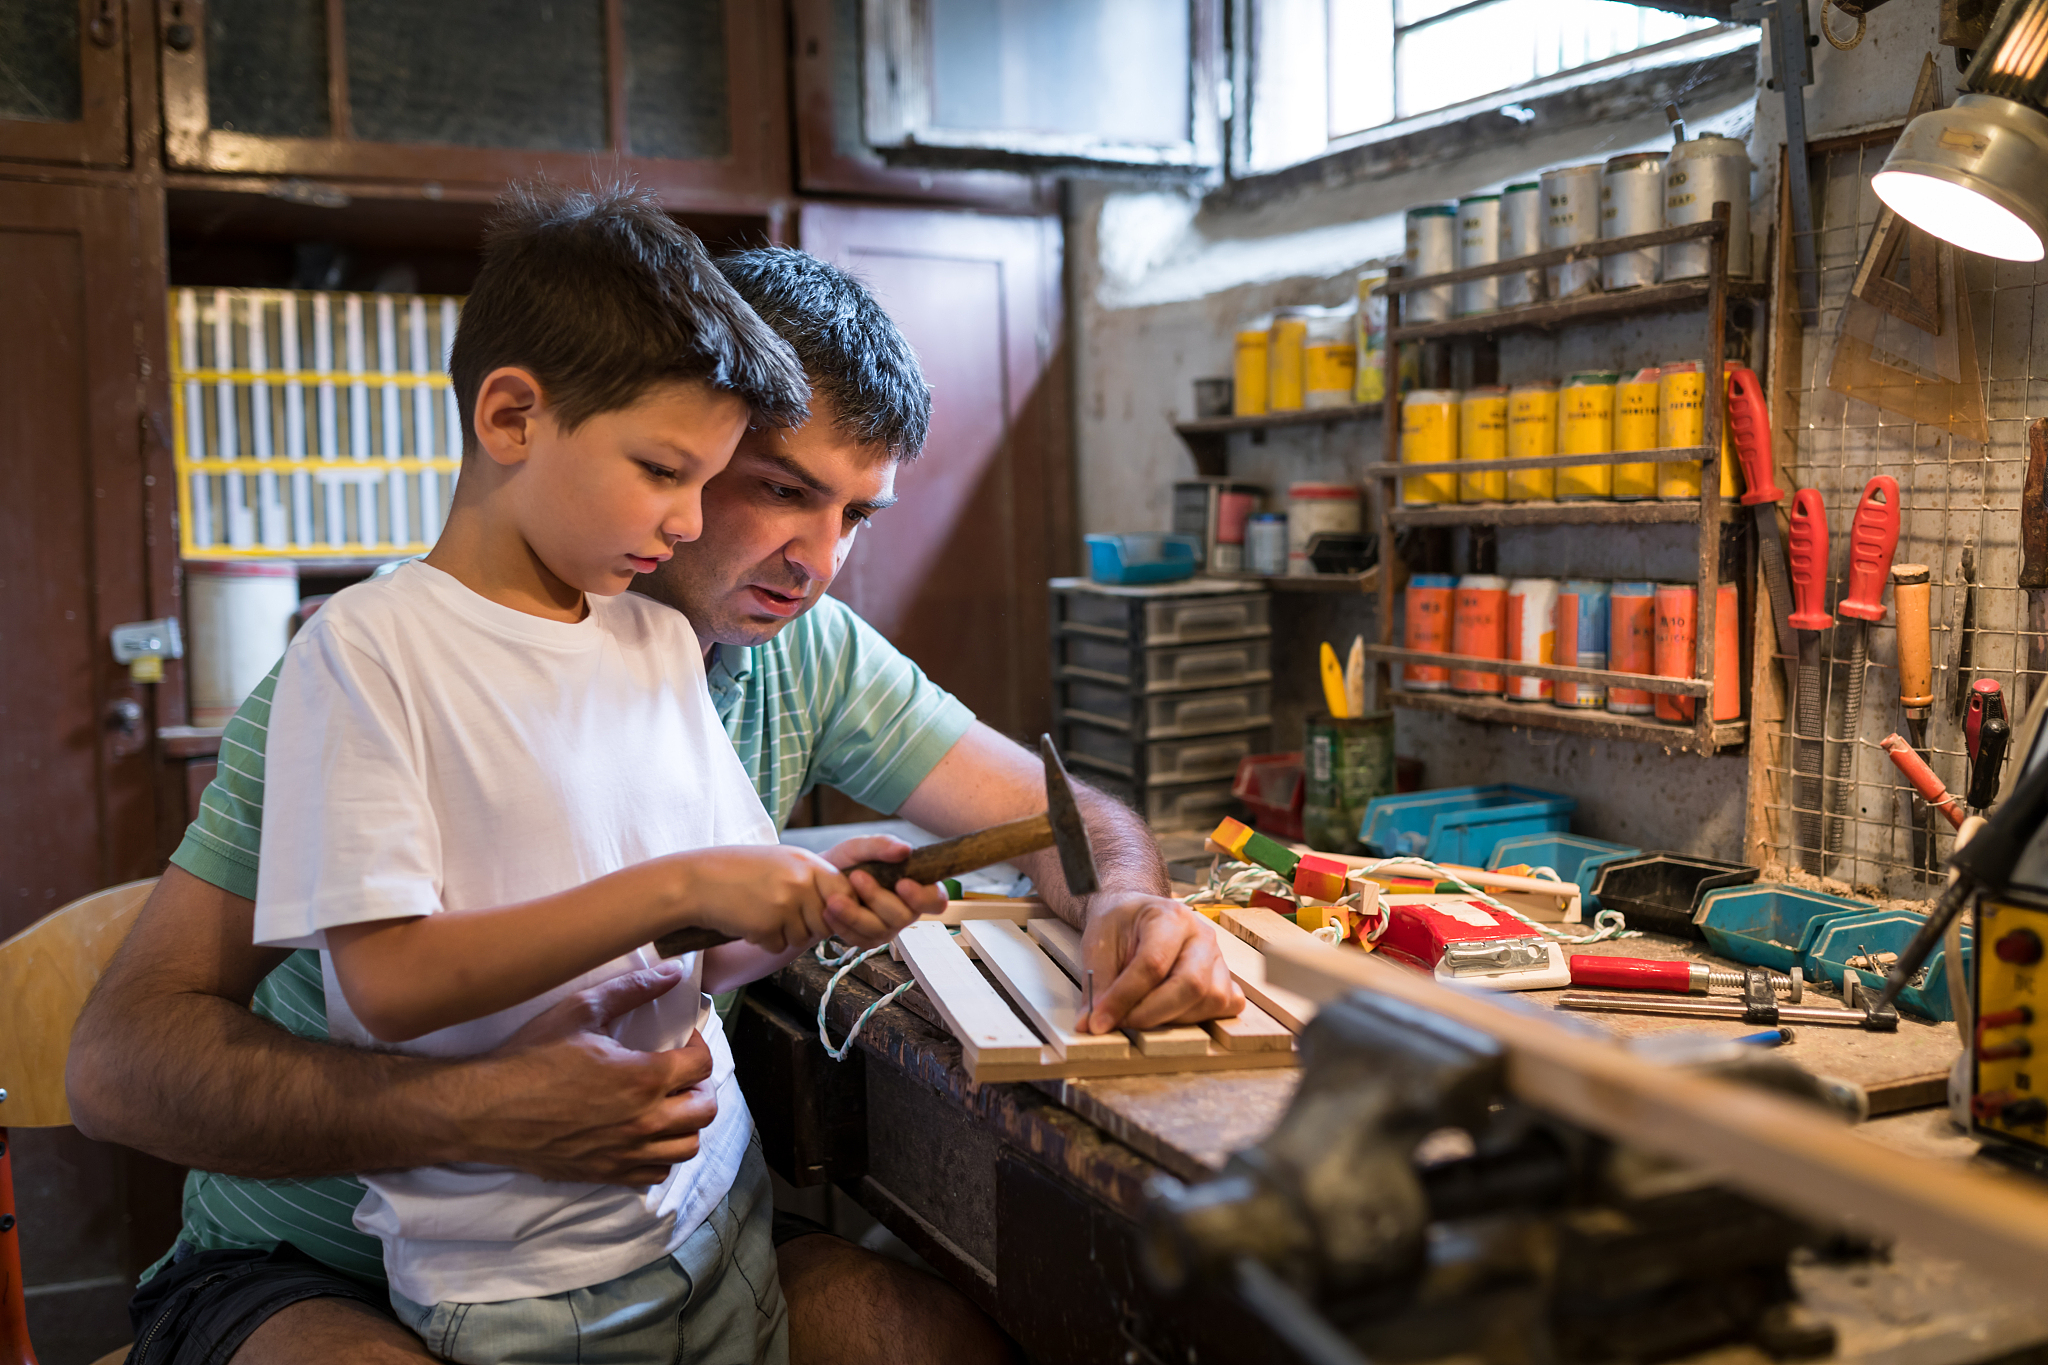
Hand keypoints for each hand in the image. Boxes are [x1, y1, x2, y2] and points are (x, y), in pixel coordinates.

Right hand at [461, 962, 718, 1185]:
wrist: (485, 1109)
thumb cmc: (531, 1058)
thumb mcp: (581, 1011)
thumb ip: (633, 990)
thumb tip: (674, 972)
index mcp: (643, 1079)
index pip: (702, 1066)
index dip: (699, 1048)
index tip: (684, 1042)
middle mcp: (643, 1121)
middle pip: (705, 1111)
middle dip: (701, 1087)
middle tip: (681, 1075)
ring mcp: (625, 1152)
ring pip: (687, 1149)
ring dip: (686, 1125)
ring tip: (668, 1106)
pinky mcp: (606, 1173)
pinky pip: (655, 1173)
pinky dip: (660, 1155)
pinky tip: (644, 1135)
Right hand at [671, 845, 845, 953]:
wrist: (697, 881)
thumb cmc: (737, 872)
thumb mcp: (781, 862)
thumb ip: (812, 879)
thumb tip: (842, 905)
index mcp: (808, 863)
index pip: (845, 894)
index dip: (836, 909)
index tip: (820, 913)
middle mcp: (802, 881)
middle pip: (825, 922)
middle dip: (806, 926)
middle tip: (778, 913)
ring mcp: (786, 903)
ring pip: (802, 938)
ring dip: (783, 933)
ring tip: (759, 912)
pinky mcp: (768, 925)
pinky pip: (778, 947)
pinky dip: (764, 941)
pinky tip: (747, 921)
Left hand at [817, 835, 948, 948]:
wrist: (819, 878)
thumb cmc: (848, 860)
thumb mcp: (861, 846)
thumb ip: (882, 845)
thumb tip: (905, 850)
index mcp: (916, 886)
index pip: (936, 900)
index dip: (923, 897)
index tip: (902, 883)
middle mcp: (907, 910)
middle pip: (904, 916)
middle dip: (878, 898)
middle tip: (857, 876)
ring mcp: (888, 928)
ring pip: (881, 931)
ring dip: (856, 914)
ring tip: (834, 897)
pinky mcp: (868, 938)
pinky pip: (861, 939)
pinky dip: (843, 925)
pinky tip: (829, 910)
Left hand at [1078, 893, 1243, 1032]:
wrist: (1137, 913)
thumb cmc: (1120, 925)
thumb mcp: (1098, 944)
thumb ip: (1096, 984)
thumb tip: (1090, 1024)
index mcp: (1170, 916)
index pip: (1152, 964)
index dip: (1124, 998)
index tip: (1099, 1021)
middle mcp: (1202, 935)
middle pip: (1191, 985)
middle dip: (1151, 1014)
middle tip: (1121, 1023)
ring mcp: (1219, 957)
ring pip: (1211, 999)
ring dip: (1173, 1018)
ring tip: (1142, 1013)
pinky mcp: (1225, 977)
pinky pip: (1227, 1005)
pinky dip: (1202, 1017)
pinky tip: (1173, 1012)